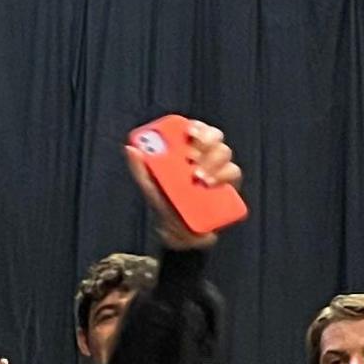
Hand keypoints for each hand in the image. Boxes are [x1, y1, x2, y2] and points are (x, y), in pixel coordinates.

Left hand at [126, 117, 241, 249]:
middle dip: (207, 142)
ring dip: (213, 161)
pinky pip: (234, 174)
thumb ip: (141, 169)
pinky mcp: (229, 188)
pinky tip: (211, 184)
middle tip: (193, 156)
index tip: (189, 132)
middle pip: (215, 138)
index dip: (196, 127)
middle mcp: (206, 157)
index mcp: (188, 151)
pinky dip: (224, 176)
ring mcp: (219, 172)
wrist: (180, 235)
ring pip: (225, 154)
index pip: (197, 130)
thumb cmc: (166, 206)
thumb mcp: (151, 188)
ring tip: (198, 177)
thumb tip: (130, 148)